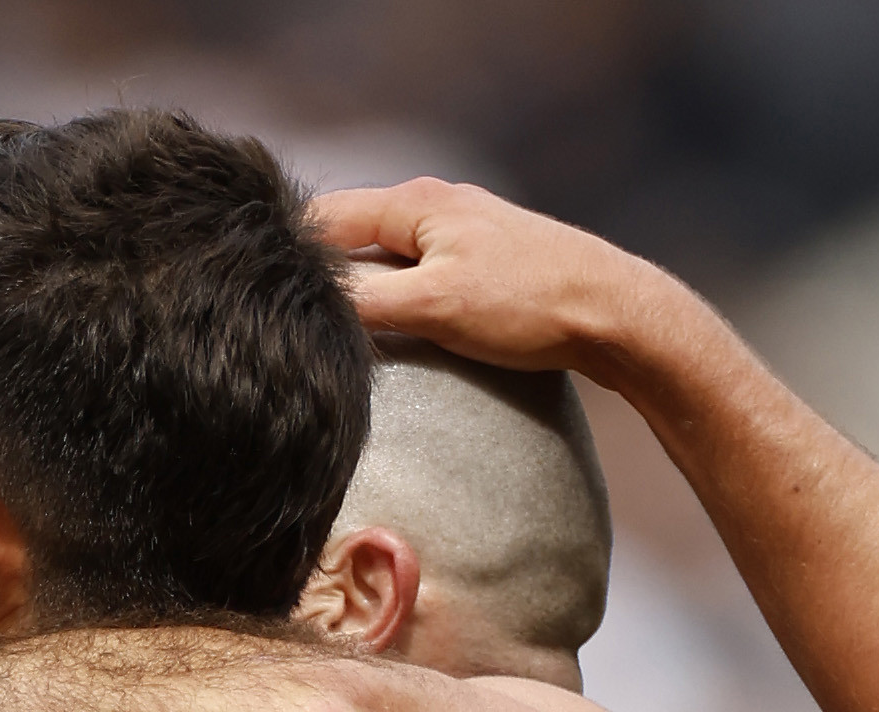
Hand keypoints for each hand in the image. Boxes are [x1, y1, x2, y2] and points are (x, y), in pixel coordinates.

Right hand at [309, 179, 667, 378]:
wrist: (616, 317)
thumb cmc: (530, 305)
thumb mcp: (433, 306)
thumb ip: (363, 302)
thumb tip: (306, 305)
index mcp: (414, 204)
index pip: (321, 221)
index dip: (288, 259)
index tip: (262, 300)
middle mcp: (433, 208)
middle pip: (349, 241)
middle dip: (321, 281)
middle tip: (290, 329)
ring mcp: (458, 236)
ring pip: (382, 264)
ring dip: (359, 298)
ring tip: (333, 339)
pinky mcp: (479, 267)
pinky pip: (414, 282)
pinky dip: (394, 307)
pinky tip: (391, 339)